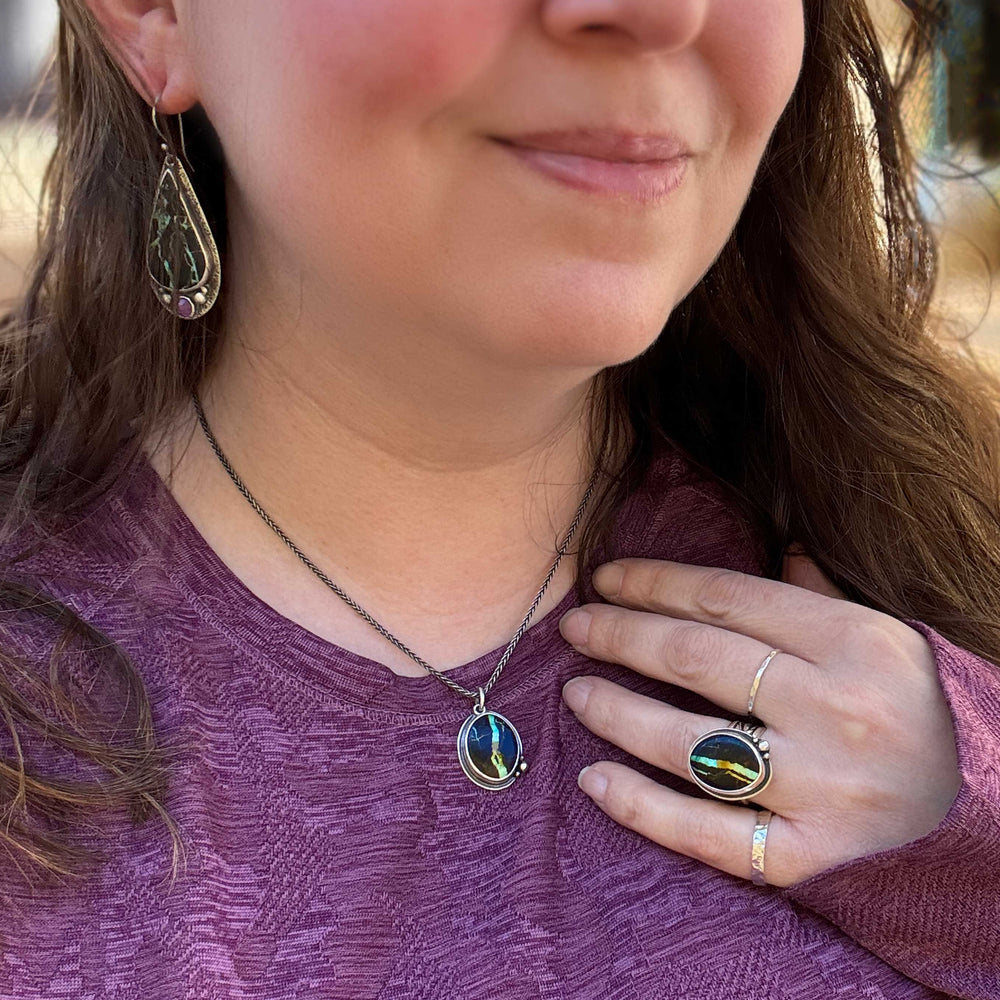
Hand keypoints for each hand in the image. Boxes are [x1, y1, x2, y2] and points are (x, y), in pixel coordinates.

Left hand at [557, 548, 962, 886]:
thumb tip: (779, 550)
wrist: (984, 824)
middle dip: (620, 635)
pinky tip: (595, 779)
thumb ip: (825, 598)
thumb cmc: (922, 716)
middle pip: (695, 659)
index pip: (725, 599)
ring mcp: (820, 790)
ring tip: (575, 692)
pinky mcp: (806, 858)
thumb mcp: (891, 641)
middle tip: (575, 628)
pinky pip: (705, 832)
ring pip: (688, 744)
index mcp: (854, 644)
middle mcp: (835, 711)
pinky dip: (640, 808)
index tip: (604, 578)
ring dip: (616, 712)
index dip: (653, 583)